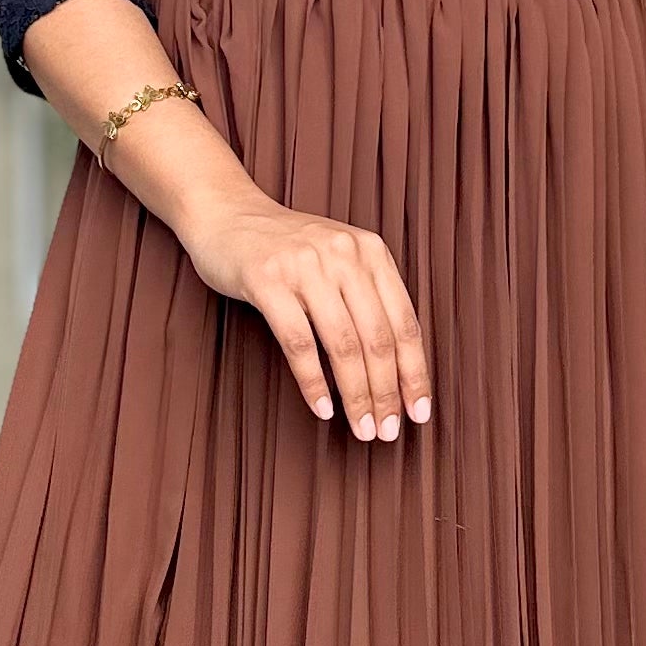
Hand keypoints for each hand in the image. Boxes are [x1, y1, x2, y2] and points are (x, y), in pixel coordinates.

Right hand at [183, 189, 433, 437]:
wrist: (226, 213)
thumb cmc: (286, 249)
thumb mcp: (338, 259)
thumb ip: (367, 297)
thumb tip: (397, 370)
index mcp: (371, 252)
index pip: (404, 323)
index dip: (415, 373)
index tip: (419, 412)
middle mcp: (344, 255)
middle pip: (377, 339)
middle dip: (386, 393)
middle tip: (388, 431)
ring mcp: (305, 265)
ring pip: (343, 345)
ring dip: (356, 395)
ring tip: (362, 429)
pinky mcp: (267, 280)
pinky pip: (299, 342)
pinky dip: (313, 382)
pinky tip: (322, 409)